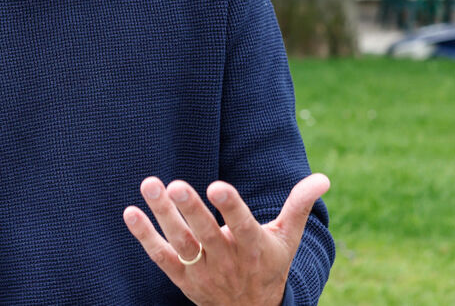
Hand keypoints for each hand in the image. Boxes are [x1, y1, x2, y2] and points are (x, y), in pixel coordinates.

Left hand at [122, 173, 330, 305]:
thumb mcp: (287, 238)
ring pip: (180, 242)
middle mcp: (226, 259)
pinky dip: (144, 236)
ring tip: (150, 184)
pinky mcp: (182, 277)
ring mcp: (201, 270)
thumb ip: (299, 205)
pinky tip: (131, 212)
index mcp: (252, 246)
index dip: (230, 206)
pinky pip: (160, 256)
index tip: (218, 186)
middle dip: (191, 210)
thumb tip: (323, 178)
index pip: (241, 225)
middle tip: (176, 184)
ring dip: (163, 215)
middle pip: (205, 234)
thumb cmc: (269, 264)